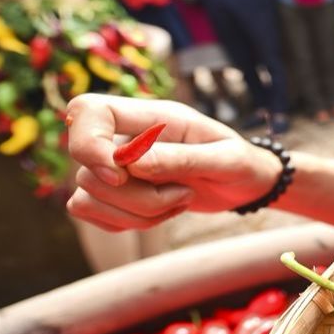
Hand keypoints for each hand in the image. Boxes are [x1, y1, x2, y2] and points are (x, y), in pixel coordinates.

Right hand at [65, 94, 282, 230]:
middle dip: (135, 198)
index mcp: (153, 117)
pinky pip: (90, 212)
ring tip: (180, 201)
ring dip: (137, 213)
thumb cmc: (240, 163)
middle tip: (183, 193)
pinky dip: (125, 222)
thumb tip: (131, 163)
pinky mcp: (111, 192)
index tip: (122, 175)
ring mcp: (115, 164)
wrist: (245, 182)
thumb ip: (182, 159)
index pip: (89, 110)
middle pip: (87, 170)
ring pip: (87, 195)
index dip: (88, 144)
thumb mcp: (226, 160)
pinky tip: (162, 213)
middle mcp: (126, 137)